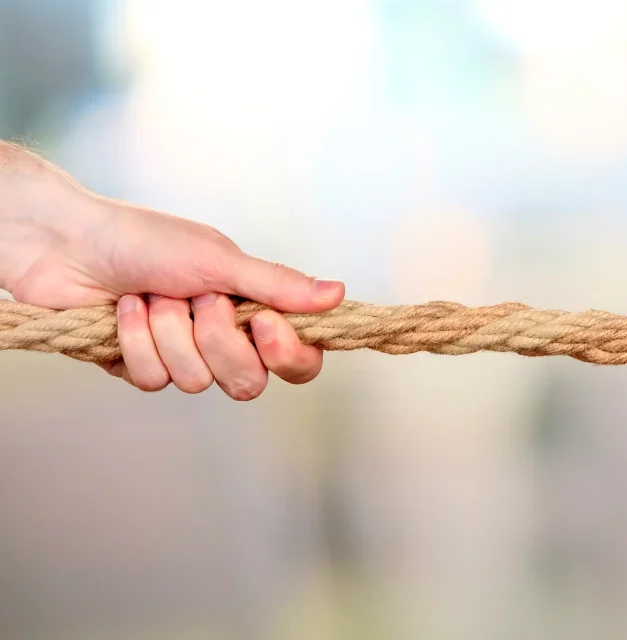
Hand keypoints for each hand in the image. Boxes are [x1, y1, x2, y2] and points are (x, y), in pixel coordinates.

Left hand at [0, 142, 344, 399]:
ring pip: (196, 382)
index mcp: (254, 311)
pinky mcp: (141, 367)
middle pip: (249, 383)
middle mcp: (224, 339)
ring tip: (152, 296)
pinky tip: (125, 310)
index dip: (287, 354)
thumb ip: (278, 285)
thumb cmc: (147, 240)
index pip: (299, 361)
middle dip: (217, 340)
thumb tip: (338, 293)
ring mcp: (183, 356)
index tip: (261, 322)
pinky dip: (135, 341)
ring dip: (168, 332)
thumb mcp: (220, 260)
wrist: (68, 242)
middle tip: (197, 300)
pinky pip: (152, 381)